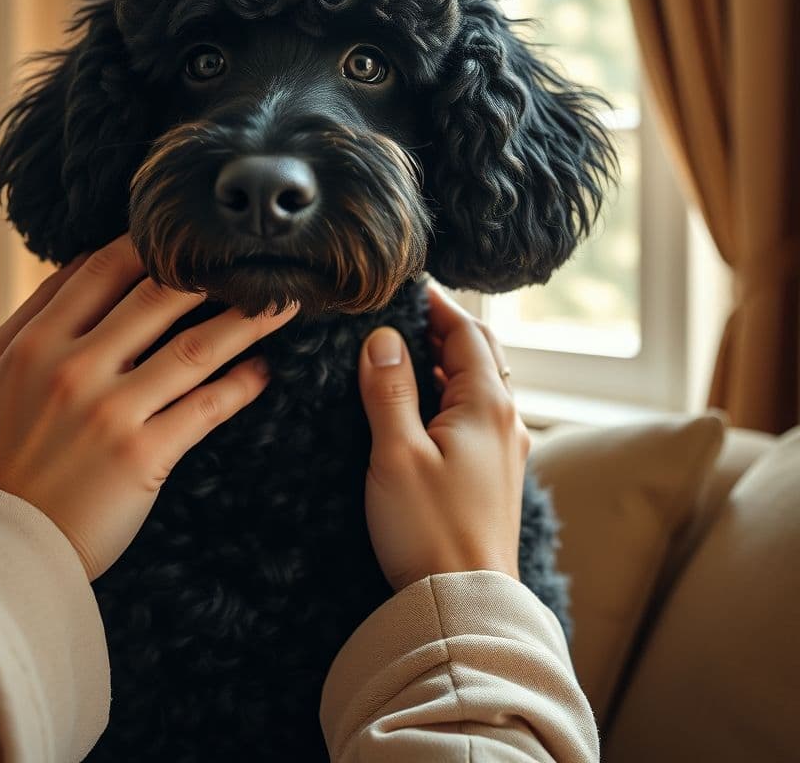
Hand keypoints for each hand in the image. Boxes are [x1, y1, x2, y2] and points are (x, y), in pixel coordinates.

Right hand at [0, 235, 296, 578]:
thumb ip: (38, 314)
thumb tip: (85, 260)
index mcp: (36, 342)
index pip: (104, 268)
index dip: (153, 244)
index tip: (191, 234)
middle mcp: (74, 369)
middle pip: (159, 298)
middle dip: (213, 273)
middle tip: (255, 257)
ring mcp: (110, 413)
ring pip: (194, 349)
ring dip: (246, 321)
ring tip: (282, 305)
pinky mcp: (142, 457)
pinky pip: (204, 408)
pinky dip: (240, 386)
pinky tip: (262, 371)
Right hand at [357, 280, 527, 591]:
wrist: (465, 603)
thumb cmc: (429, 530)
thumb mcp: (397, 454)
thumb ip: (389, 390)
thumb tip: (383, 337)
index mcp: (486, 405)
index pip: (467, 330)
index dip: (437, 304)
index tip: (405, 286)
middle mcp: (505, 420)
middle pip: (478, 353)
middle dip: (441, 328)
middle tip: (398, 315)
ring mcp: (504, 448)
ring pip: (477, 384)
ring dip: (442, 362)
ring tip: (400, 353)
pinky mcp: (494, 474)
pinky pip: (474, 414)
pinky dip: (448, 394)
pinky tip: (419, 407)